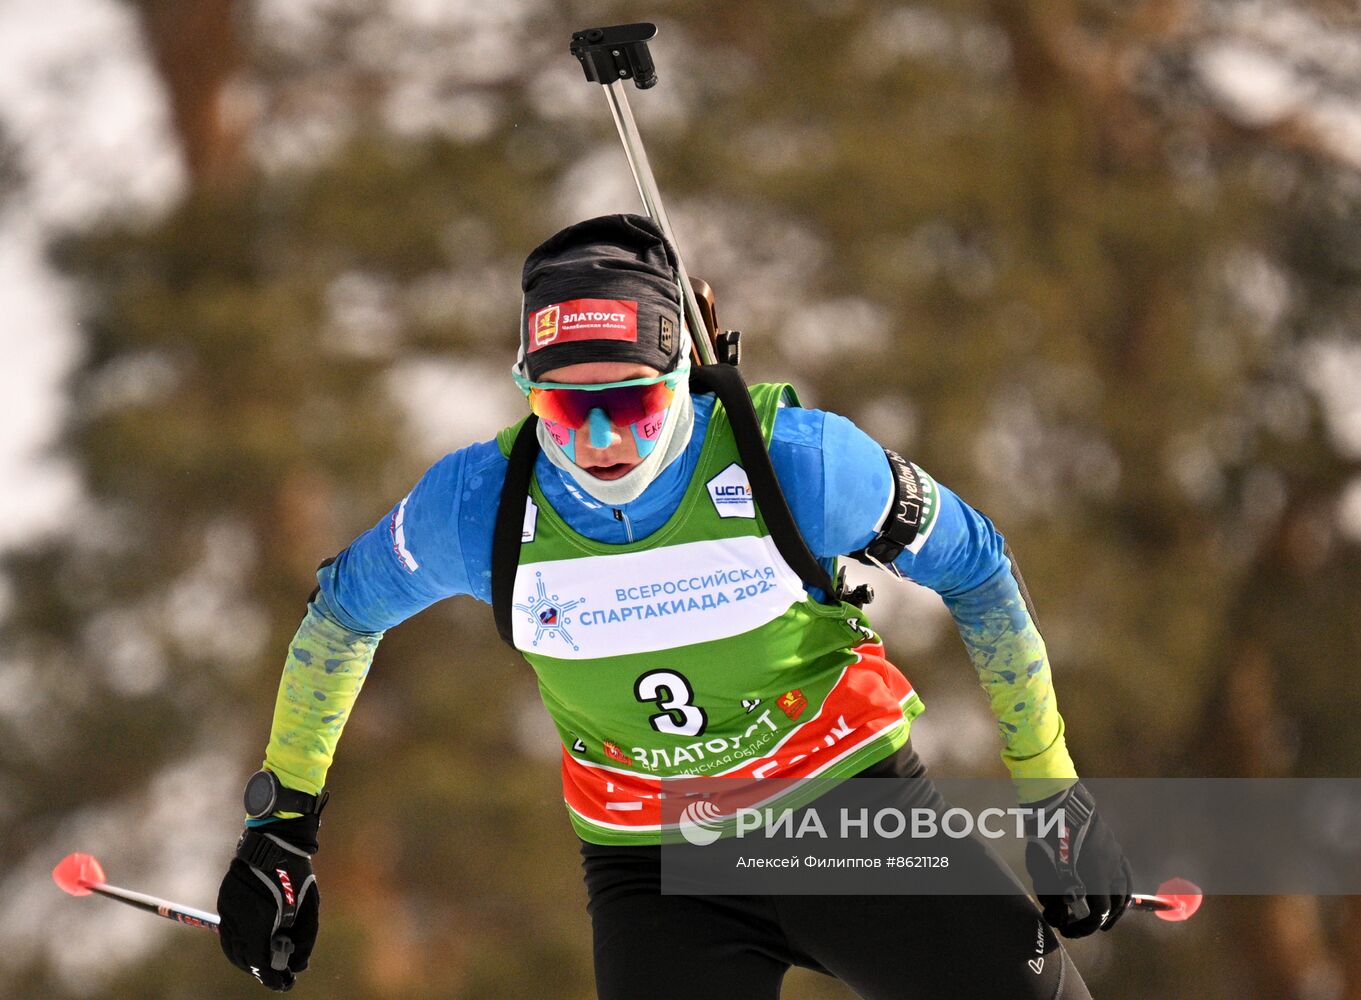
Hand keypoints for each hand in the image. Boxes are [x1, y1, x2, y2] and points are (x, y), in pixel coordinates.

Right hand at [217, 816, 320, 990]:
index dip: (272, 977)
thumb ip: (304, 939)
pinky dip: (241, 943)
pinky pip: (228, 932)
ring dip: (249, 959)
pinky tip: (256, 943)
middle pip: (244, 958)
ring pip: (232, 947)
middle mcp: (236, 917)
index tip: (286, 984)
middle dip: (261, 970)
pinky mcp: (224, 900)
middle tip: (279, 974)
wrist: (274, 840)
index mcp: (258, 920)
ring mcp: (227, 909)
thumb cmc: (296, 873)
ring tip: (268, 961)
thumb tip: (298, 966)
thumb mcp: (308, 908)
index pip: (260, 962)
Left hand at [1024, 781, 1132, 937]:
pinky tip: (1118, 898)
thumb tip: (1057, 912)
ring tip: (1105, 918)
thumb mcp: (1042, 867)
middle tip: (1084, 927)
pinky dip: (1123, 890)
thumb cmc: (1046, 834)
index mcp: (1096, 874)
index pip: (1099, 911)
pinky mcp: (1114, 847)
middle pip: (1114, 904)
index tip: (1068, 930)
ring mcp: (1116, 856)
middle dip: (1099, 920)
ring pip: (1123, 891)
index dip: (1084, 927)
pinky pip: (1125, 874)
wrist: (1057, 801)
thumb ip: (1051, 892)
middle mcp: (1112, 867)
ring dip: (1115, 908)